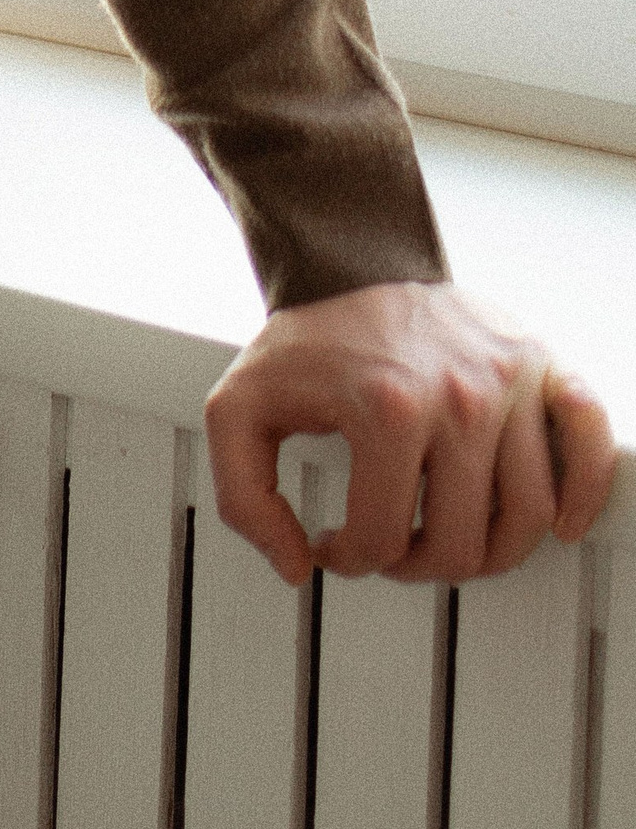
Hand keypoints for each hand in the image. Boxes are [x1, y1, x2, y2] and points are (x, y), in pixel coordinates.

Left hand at [203, 280, 616, 586]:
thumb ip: (244, 496)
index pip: (384, 540)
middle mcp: (458, 399)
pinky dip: (585, 492)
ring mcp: (508, 383)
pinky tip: (558, 522)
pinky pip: (591, 443)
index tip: (335, 542)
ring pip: (528, 516)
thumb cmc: (306, 339)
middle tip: (394, 545)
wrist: (352, 263)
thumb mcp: (238, 408)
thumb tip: (297, 565)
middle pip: (463, 543)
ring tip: (450, 534)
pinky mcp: (542, 366)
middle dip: (419, 564)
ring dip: (491, 548)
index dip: (350, 558)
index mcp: (386, 411)